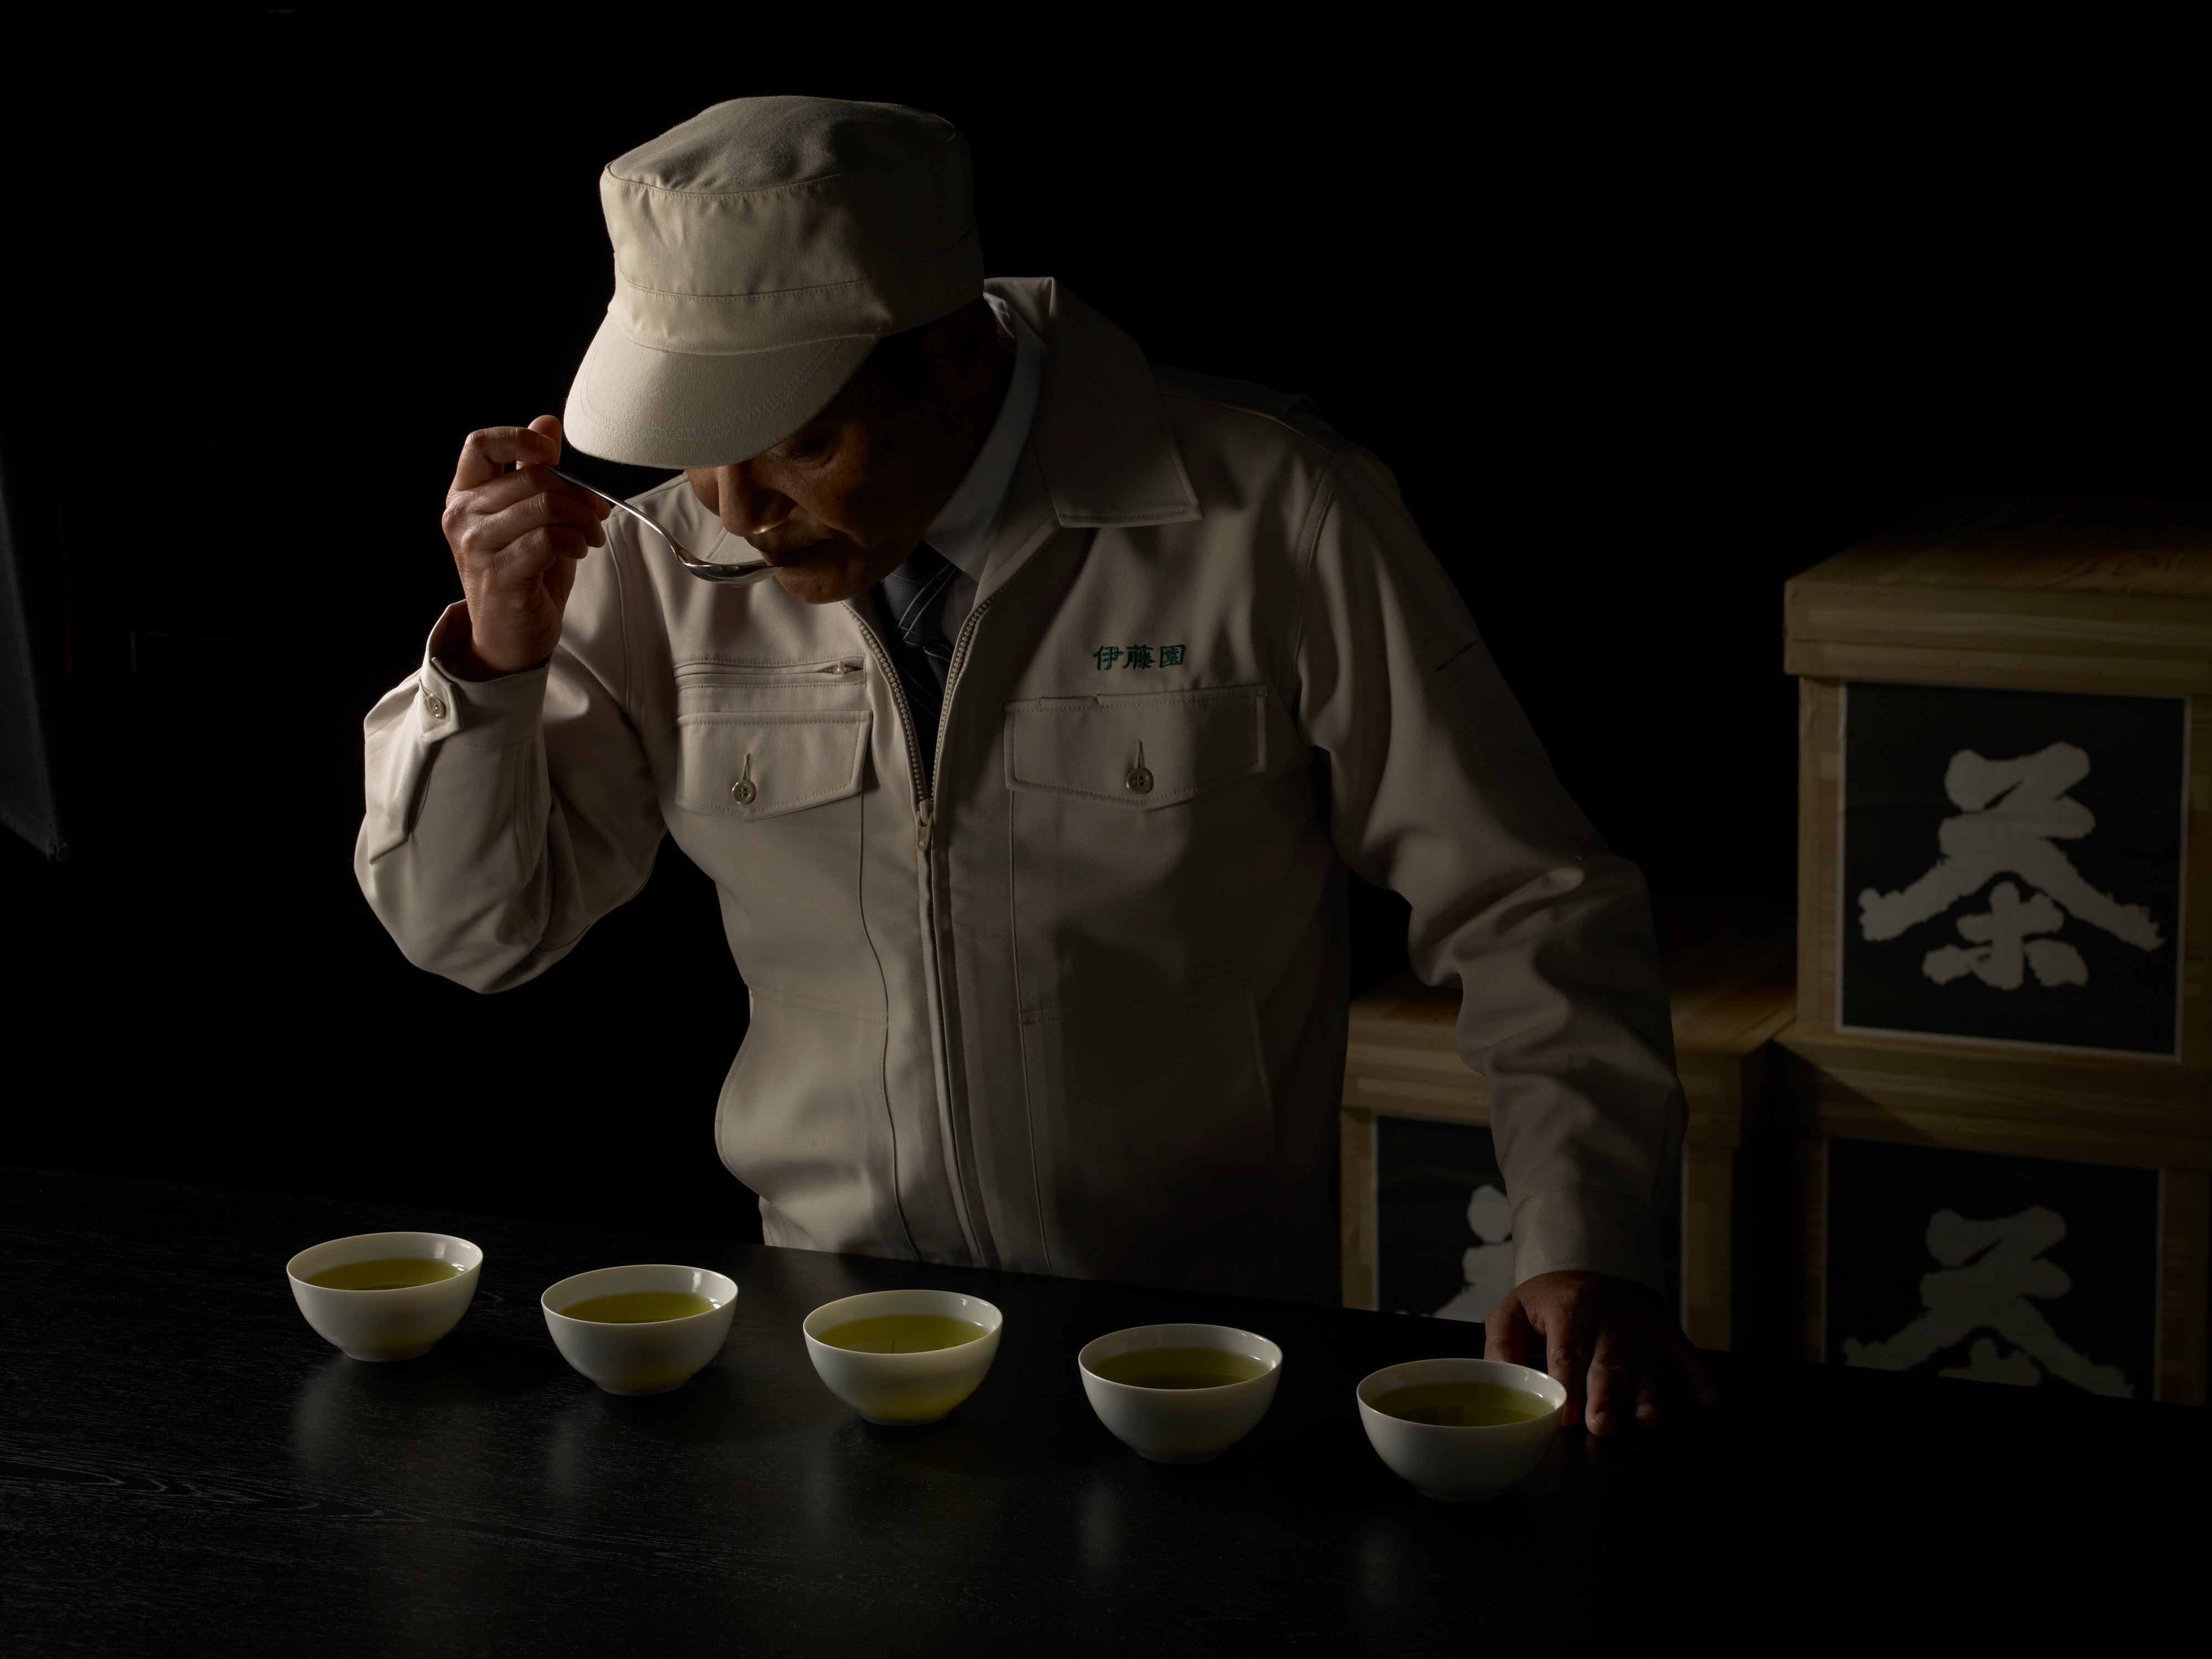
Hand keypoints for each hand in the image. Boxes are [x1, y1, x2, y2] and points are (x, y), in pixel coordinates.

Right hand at [440, 415, 610, 677]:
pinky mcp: (501, 573)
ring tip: (590, 536)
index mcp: (464, 496)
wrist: (509, 638)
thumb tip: (547, 421)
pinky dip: (577, 540)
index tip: (553, 453)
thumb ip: (533, 471)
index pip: (481, 444)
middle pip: (532, 476)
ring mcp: (477, 545)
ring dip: (582, 519)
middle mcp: (462, 516)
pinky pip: (551, 537)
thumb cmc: (522, 576)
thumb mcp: (529, 517)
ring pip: (546, 504)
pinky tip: (580, 551)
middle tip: (596, 515)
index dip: (520, 437)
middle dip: (578, 493)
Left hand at [1483, 1269, 1714, 1436]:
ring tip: (1647, 1419)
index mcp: (1569, 1311)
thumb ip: (1502, 1344)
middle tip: (1602, 1426)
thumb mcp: (1515, 1310)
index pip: (1566, 1353)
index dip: (1566, 1385)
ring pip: (1646, 1365)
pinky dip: (1698, 1377)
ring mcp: (1641, 1326)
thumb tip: (1498, 1379)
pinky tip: (1708, 1399)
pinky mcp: (1666, 1331)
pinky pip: (1685, 1355)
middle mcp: (1608, 1319)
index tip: (1566, 1416)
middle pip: (1607, 1364)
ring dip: (1648, 1394)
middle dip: (1606, 1397)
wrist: (1592, 1260)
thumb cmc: (1551, 1299)